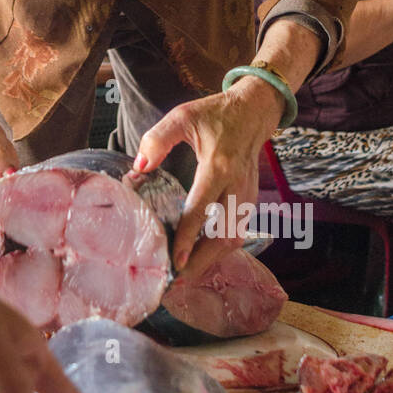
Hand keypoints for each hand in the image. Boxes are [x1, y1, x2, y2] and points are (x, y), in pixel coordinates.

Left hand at [130, 75, 283, 275]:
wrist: (254, 111)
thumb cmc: (216, 114)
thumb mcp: (182, 117)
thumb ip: (158, 140)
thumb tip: (138, 168)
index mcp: (219, 167)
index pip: (202, 209)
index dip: (188, 237)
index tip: (175, 259)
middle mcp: (237, 187)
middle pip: (223, 235)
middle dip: (201, 261)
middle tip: (176, 280)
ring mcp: (247, 196)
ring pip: (232, 239)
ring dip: (210, 260)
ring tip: (184, 276)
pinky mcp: (250, 201)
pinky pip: (236, 233)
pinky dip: (218, 250)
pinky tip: (199, 258)